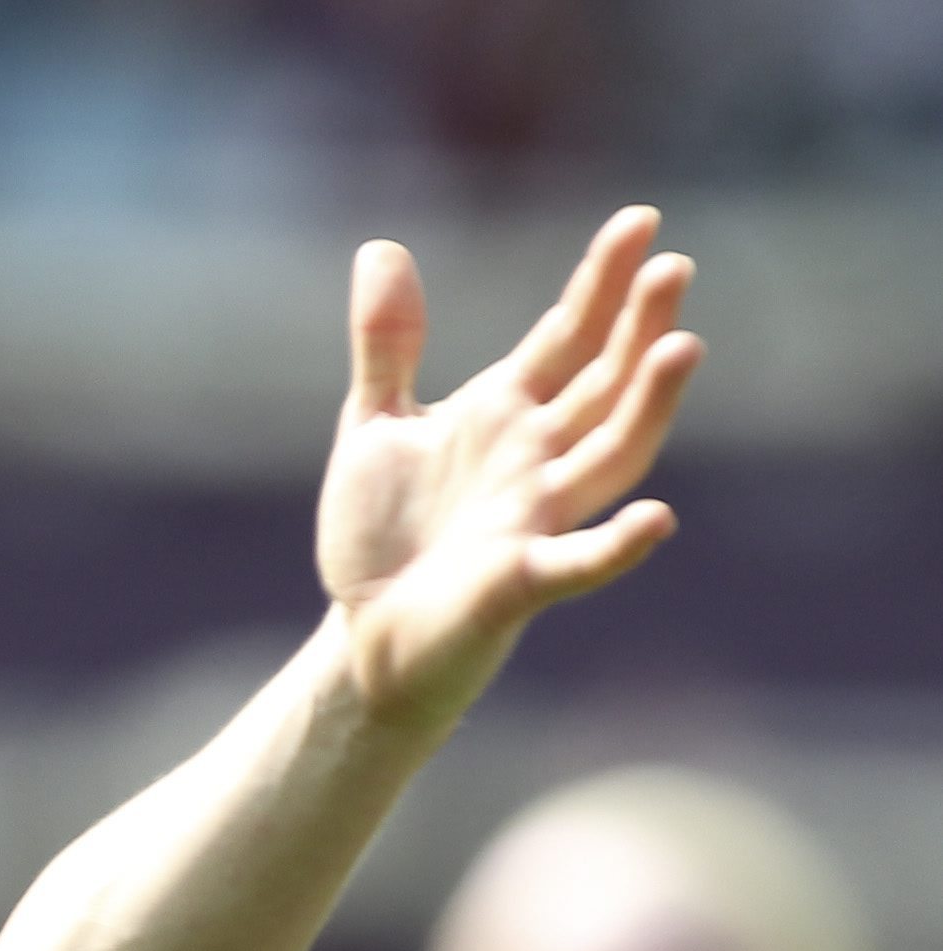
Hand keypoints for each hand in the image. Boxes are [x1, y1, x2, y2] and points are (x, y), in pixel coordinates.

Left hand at [317, 207, 702, 734]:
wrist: (364, 633)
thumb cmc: (382, 533)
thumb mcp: (375, 425)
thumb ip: (388, 343)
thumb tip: (381, 247)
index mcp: (507, 414)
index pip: (568, 336)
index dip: (602, 282)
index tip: (640, 221)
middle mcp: (538, 460)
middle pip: (603, 384)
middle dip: (637, 328)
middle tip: (672, 267)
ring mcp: (536, 519)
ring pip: (611, 456)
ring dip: (647, 407)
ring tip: (682, 348)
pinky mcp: (518, 584)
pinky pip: (577, 564)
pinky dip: (615, 547)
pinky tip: (656, 521)